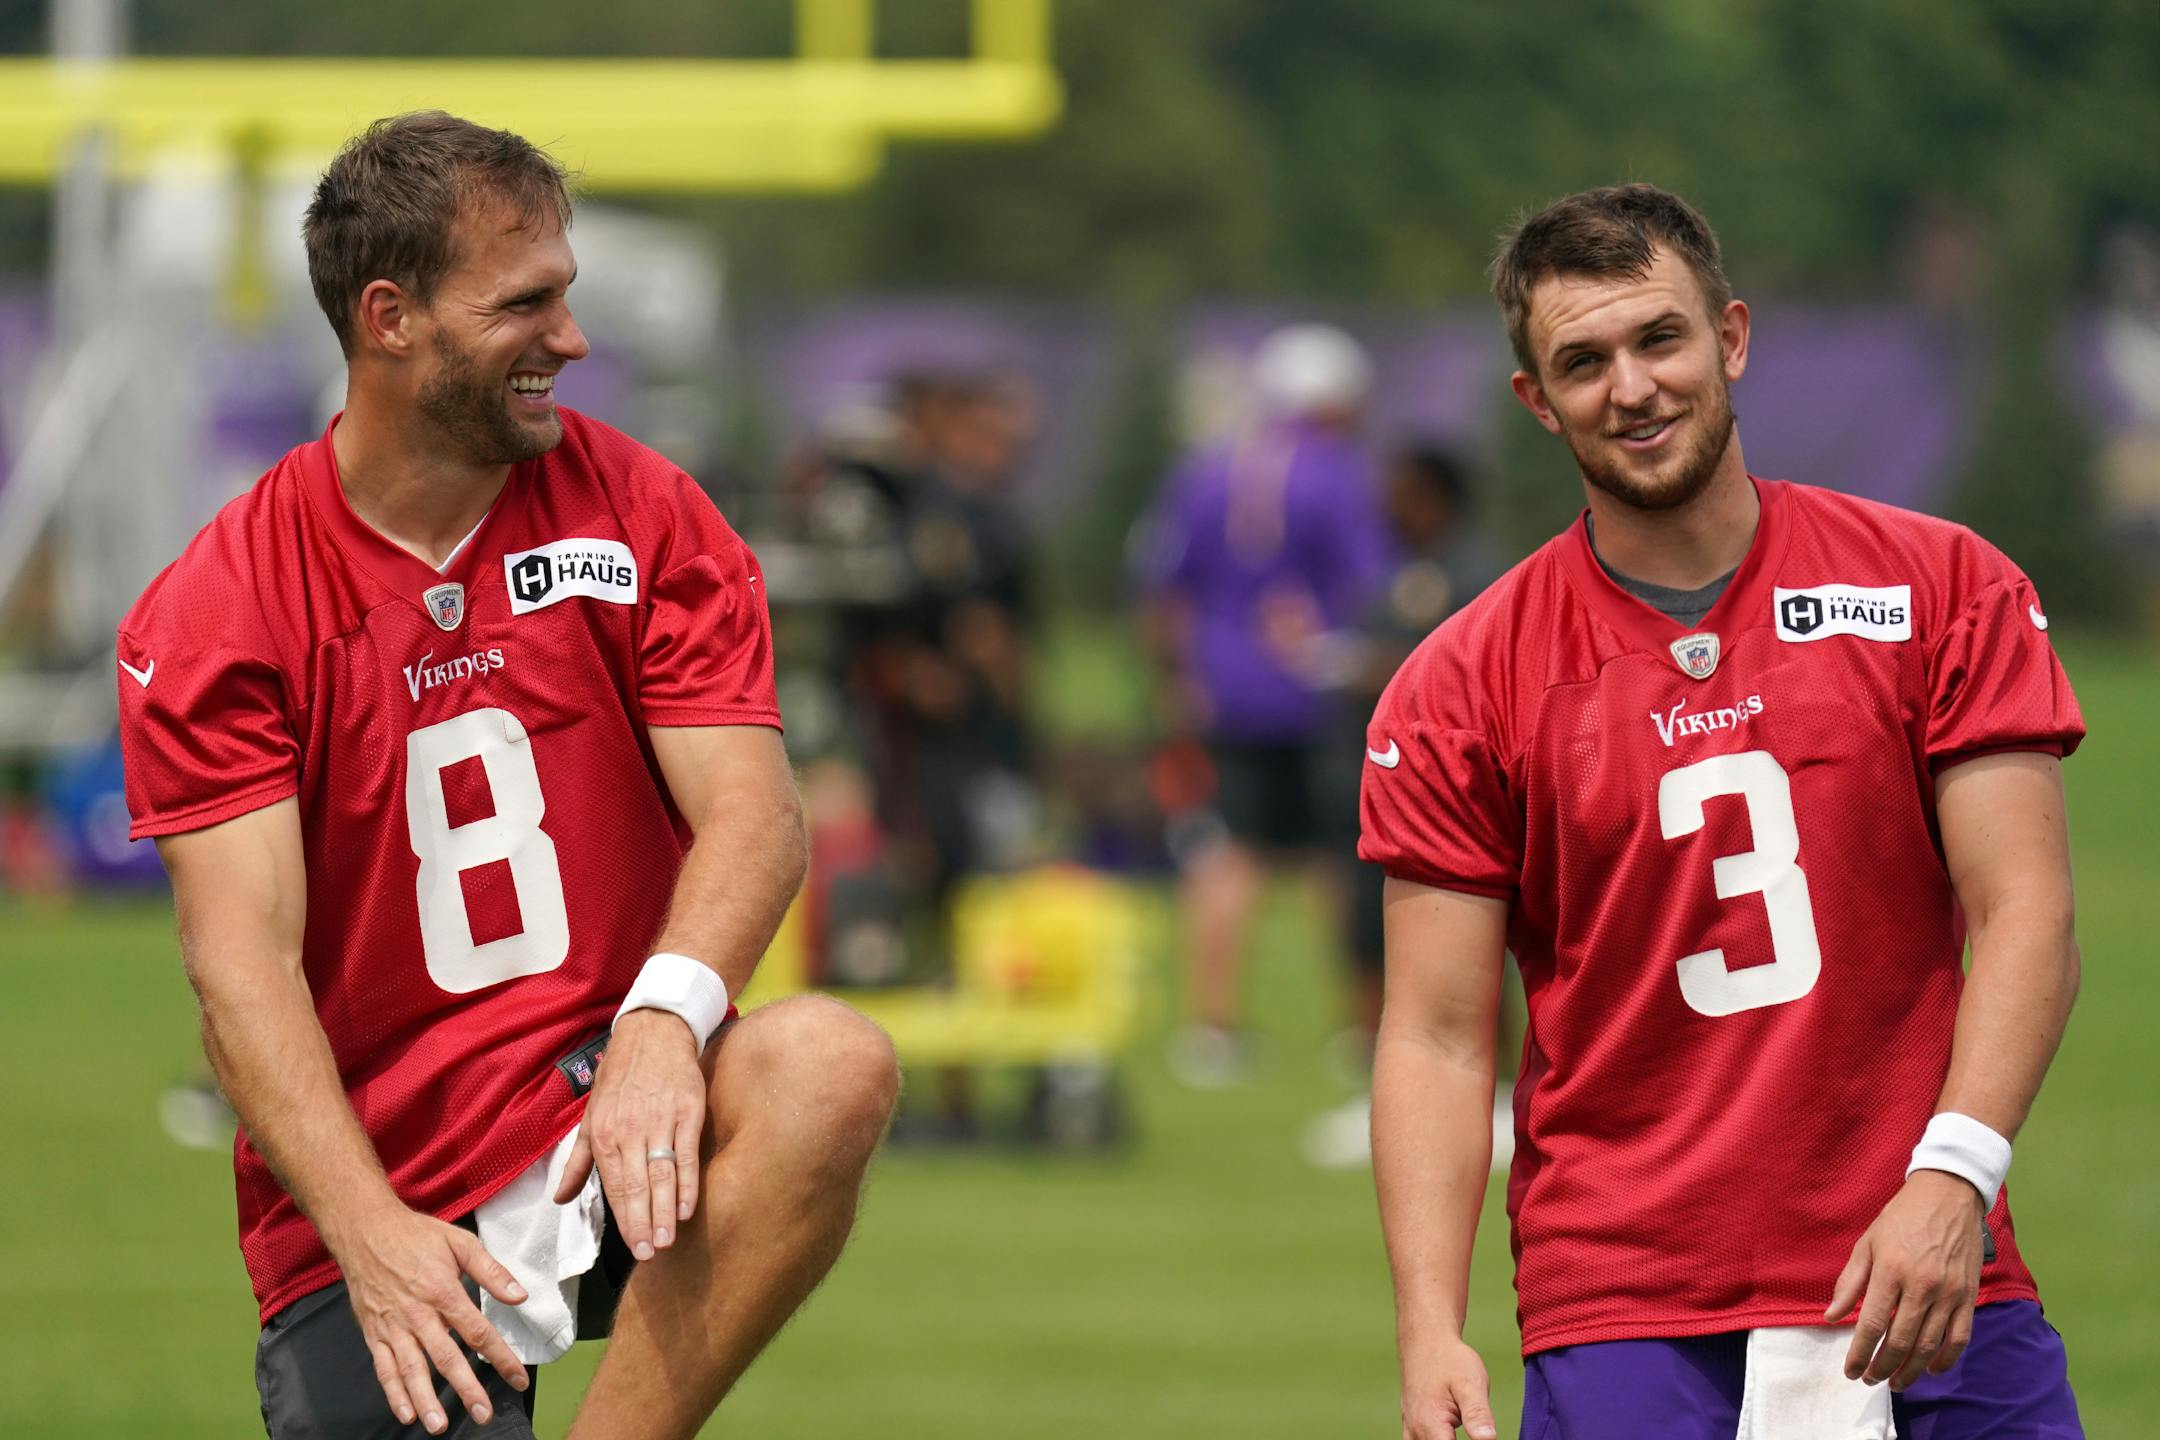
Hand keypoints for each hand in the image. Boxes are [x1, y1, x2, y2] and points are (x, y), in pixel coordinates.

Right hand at [328, 1200, 530, 1433]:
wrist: (364, 1230)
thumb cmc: (415, 1235)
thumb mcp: (460, 1242)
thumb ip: (492, 1272)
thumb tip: (520, 1296)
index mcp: (443, 1292)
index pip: (478, 1332)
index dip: (500, 1358)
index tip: (518, 1379)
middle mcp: (417, 1314)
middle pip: (446, 1358)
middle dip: (466, 1389)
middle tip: (483, 1415)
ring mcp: (392, 1326)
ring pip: (411, 1370)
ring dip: (426, 1399)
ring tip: (439, 1426)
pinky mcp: (373, 1332)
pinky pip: (383, 1368)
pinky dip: (393, 1393)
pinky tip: (406, 1413)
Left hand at [553, 1009, 707, 1260]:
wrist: (653, 1033)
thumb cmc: (619, 1078)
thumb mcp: (591, 1116)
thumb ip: (578, 1161)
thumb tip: (560, 1199)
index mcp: (604, 1134)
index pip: (614, 1186)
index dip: (624, 1220)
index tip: (635, 1249)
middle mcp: (630, 1130)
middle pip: (637, 1185)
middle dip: (642, 1223)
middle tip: (650, 1253)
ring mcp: (661, 1121)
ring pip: (662, 1174)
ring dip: (664, 1210)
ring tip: (667, 1239)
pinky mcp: (688, 1111)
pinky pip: (688, 1154)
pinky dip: (689, 1183)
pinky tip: (688, 1206)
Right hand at [1401, 1337, 1498, 1439]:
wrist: (1425, 1340)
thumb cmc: (1449, 1359)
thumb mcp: (1471, 1382)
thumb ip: (1478, 1414)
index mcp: (1431, 1427)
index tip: (1482, 1437)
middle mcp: (1416, 1433)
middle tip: (1479, 1433)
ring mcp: (1411, 1432)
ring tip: (1458, 1430)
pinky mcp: (1411, 1429)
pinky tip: (1449, 1433)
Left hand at [1825, 1169, 1985, 1389]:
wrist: (1948, 1195)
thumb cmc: (1901, 1217)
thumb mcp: (1867, 1242)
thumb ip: (1850, 1282)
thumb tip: (1831, 1316)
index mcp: (1890, 1270)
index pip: (1871, 1324)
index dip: (1860, 1353)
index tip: (1851, 1370)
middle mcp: (1921, 1285)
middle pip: (1900, 1341)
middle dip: (1883, 1367)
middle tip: (1871, 1380)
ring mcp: (1949, 1292)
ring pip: (1930, 1345)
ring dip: (1911, 1370)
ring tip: (1896, 1383)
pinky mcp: (1969, 1295)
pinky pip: (1960, 1336)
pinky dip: (1947, 1359)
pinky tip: (1932, 1369)